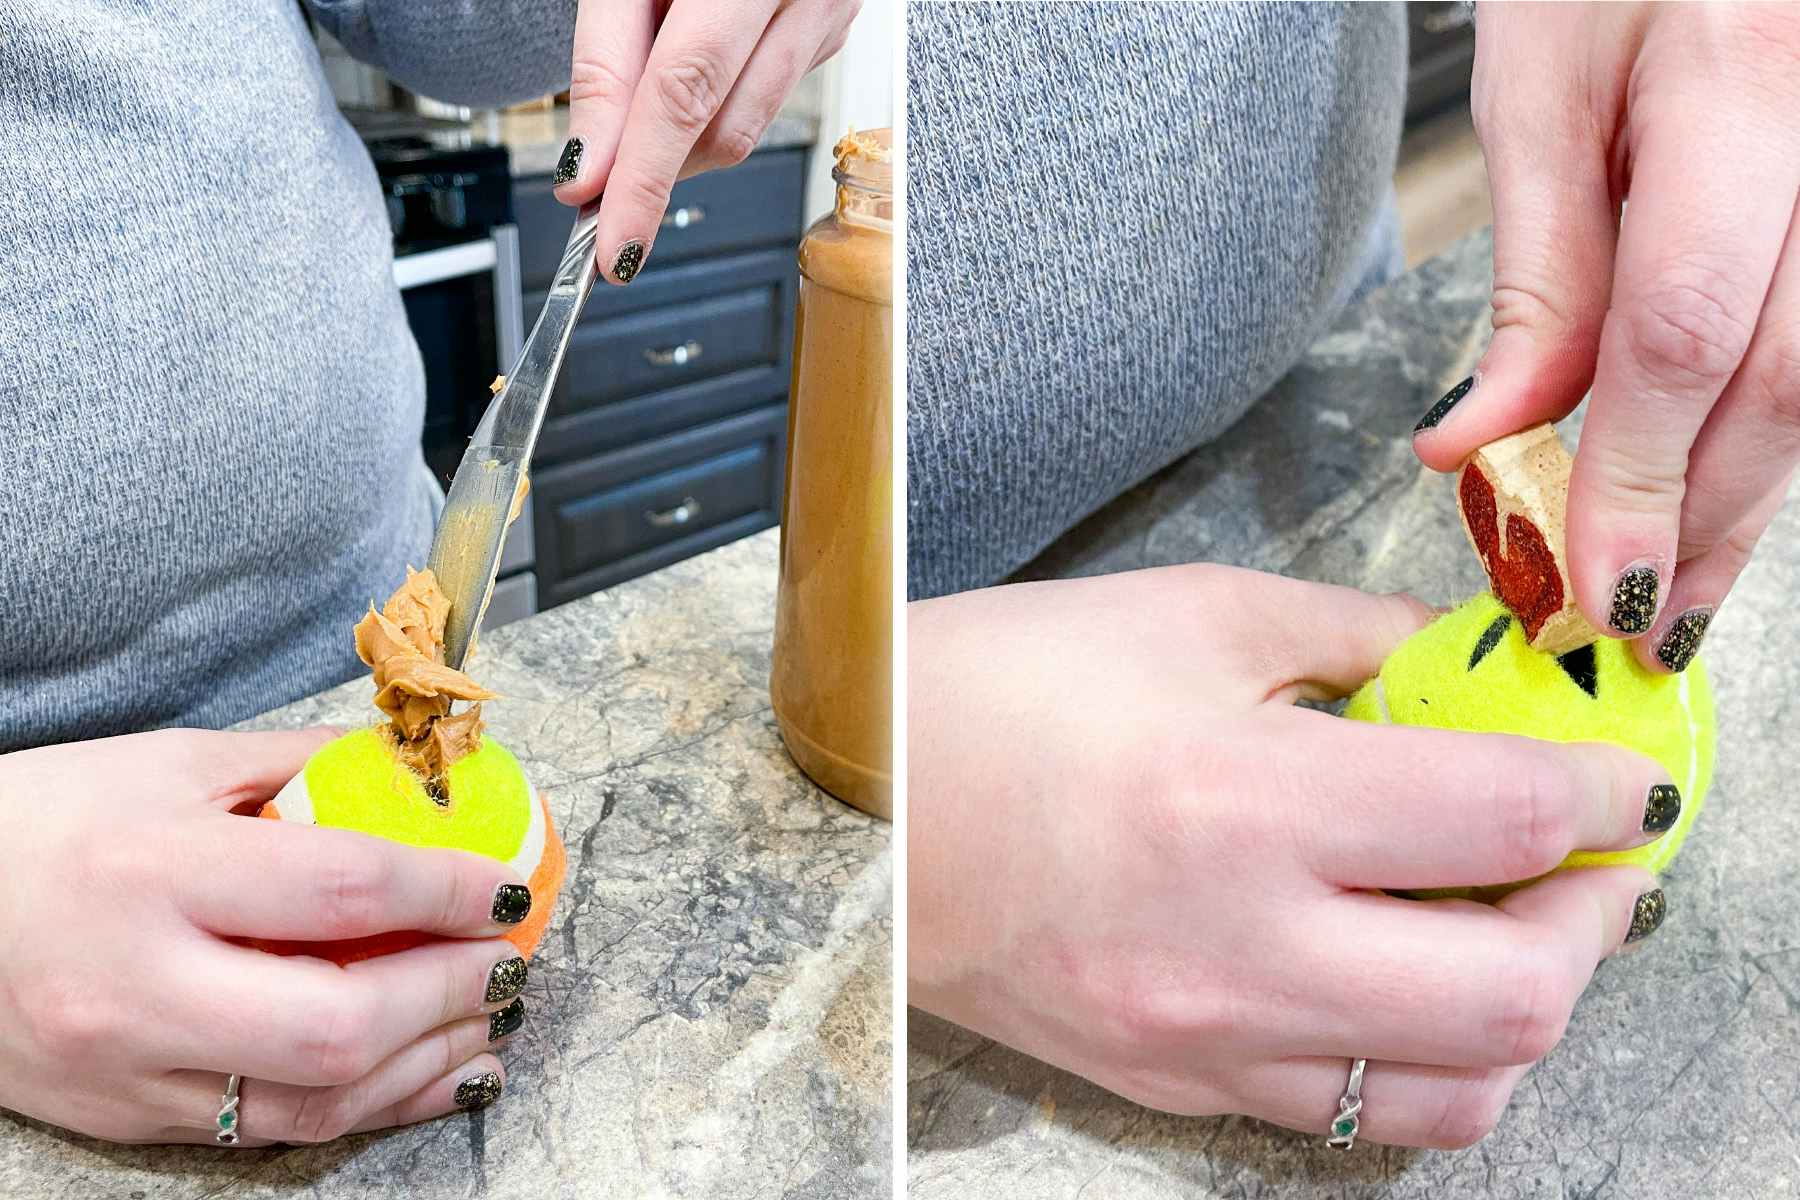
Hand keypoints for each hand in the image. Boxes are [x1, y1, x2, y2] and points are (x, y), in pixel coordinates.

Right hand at [0, 729, 534, 1144]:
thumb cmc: (43, 822)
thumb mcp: (169, 764)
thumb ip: (299, 766)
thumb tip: (419, 772)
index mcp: (156, 871)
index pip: (338, 889)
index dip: (444, 889)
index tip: (507, 884)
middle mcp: (143, 982)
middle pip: (336, 1019)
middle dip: (450, 993)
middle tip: (511, 961)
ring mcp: (131, 1066)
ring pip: (314, 1096)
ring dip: (429, 1063)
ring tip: (494, 1023)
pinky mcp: (128, 1116)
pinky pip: (271, 1130)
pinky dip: (369, 1105)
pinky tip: (431, 1075)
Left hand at [554, 0, 860, 282]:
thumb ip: (604, 62)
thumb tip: (589, 171)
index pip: (686, 92)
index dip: (644, 178)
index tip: (613, 245)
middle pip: (720, 126)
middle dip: (652, 171)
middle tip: (596, 201)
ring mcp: (828, 13)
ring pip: (746, 127)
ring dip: (679, 144)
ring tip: (631, 127)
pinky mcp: (831, 31)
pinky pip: (768, 99)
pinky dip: (713, 110)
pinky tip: (686, 78)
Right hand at [908, 566, 1670, 1148]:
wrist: (860, 807)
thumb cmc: (1001, 689)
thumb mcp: (1189, 617)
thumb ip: (1357, 637)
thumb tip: (1471, 670)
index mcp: (1242, 802)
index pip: (1502, 819)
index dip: (1603, 790)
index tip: (1625, 774)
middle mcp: (1235, 948)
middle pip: (1515, 995)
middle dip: (1593, 919)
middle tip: (1582, 857)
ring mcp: (1204, 1040)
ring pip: (1455, 1093)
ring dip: (1519, 1010)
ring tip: (1500, 927)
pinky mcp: (1174, 1087)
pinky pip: (1346, 1113)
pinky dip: (1416, 1056)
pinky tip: (1393, 977)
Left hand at [1413, 2, 1799, 671]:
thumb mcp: (1536, 99)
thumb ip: (1536, 279)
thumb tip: (1485, 445)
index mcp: (1740, 78)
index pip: (1684, 327)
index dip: (1636, 474)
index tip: (1591, 580)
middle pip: (1784, 377)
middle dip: (1703, 519)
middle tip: (1634, 620)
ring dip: (1747, 496)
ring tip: (1676, 584)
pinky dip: (1770, 425)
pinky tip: (1721, 488)